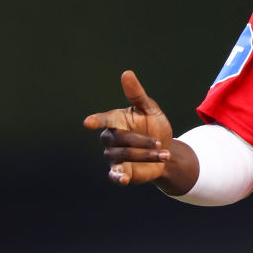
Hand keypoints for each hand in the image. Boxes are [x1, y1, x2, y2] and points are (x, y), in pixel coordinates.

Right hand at [83, 70, 172, 185]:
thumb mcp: (150, 109)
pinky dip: (118, 177)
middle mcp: (111, 138)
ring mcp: (114, 155)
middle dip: (142, 142)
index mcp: (116, 120)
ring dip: (146, 155)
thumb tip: (126, 73)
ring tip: (164, 155)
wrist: (165, 152)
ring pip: (123, 155)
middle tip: (160, 143)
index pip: (104, 119)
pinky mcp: (120, 171)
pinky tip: (124, 179)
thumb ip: (137, 94)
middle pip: (120, 139)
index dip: (96, 121)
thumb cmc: (154, 126)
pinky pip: (115, 174)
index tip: (87, 122)